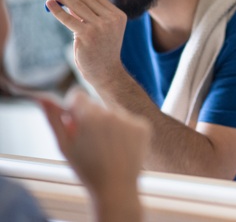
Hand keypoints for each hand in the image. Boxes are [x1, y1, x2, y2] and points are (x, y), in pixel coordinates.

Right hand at [40, 86, 150, 220]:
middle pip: (96, 105)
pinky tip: (121, 147)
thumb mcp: (64, 146)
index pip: (78, 95)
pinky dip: (126, 131)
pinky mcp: (143, 125)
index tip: (74, 120)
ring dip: (109, 124)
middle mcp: (110, 113)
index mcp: (88, 116)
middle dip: (91, 118)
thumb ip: (54, 119)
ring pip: (114, 113)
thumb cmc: (87, 169)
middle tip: (91, 141)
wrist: (116, 188)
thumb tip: (44, 99)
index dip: (73, 108)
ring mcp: (129, 119)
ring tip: (107, 148)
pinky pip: (130, 120)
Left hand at [45, 0, 127, 87]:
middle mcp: (111, 19)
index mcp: (118, 15)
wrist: (106, 72)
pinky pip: (68, 18)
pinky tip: (49, 4)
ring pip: (76, 5)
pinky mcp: (88, 35)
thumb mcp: (100, 29)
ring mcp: (100, 27)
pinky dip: (57, 10)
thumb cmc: (101, 50)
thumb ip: (87, 13)